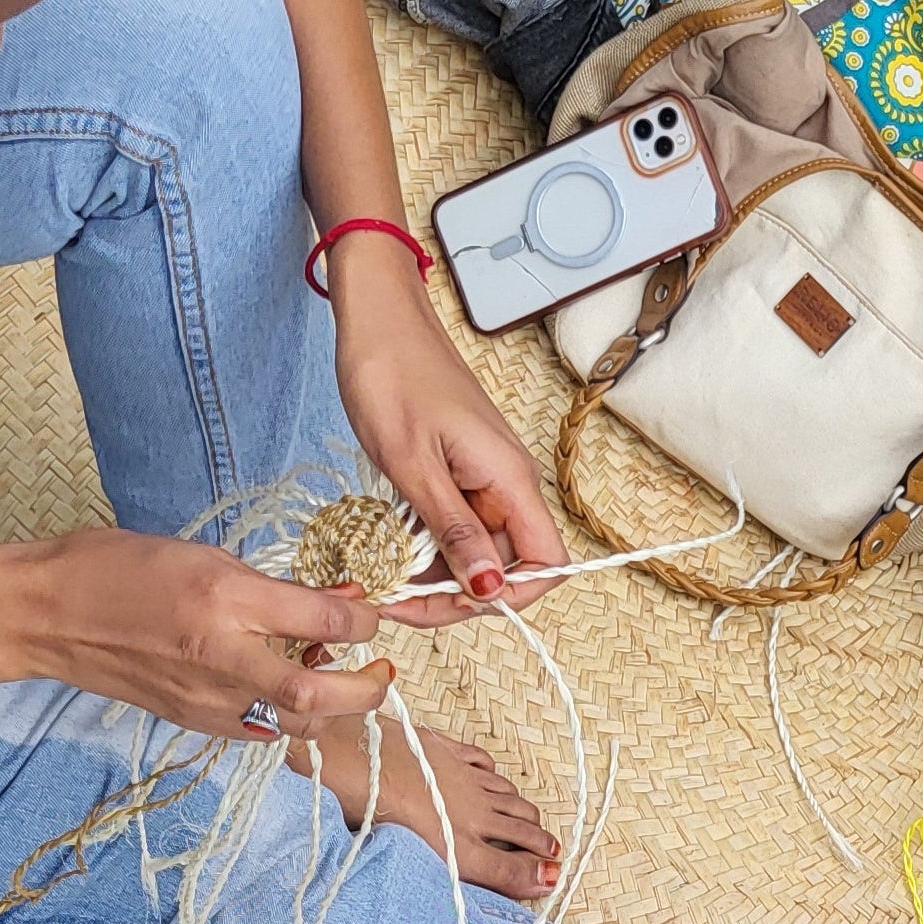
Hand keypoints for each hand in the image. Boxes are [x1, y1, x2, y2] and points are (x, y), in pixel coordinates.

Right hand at [0, 527, 391, 735]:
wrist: (45, 613)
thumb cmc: (117, 566)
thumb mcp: (204, 555)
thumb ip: (274, 584)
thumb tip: (339, 599)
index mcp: (226, 600)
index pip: (325, 622)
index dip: (366, 622)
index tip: (374, 617)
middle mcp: (220, 656)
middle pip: (319, 697)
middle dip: (367, 691)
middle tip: (382, 674)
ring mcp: (203, 697)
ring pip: (293, 724)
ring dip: (328, 707)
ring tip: (331, 677)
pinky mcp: (189, 720)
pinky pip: (256, 730)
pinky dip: (284, 717)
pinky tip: (281, 691)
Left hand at [327, 232, 567, 623]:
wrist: (377, 320)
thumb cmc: (392, 374)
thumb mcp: (413, 463)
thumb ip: (452, 530)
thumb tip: (487, 590)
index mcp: (510, 480)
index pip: (545, 566)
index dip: (506, 597)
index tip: (446, 603)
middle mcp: (506, 484)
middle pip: (505, 569)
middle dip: (453, 596)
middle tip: (392, 599)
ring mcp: (483, 481)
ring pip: (474, 553)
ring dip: (430, 576)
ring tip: (378, 576)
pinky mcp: (458, 475)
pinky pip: (452, 528)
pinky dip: (419, 548)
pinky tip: (383, 550)